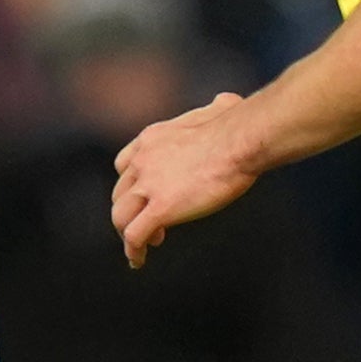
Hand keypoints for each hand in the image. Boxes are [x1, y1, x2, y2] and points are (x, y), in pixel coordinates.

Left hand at [107, 93, 264, 268]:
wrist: (239, 140)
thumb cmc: (238, 124)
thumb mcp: (220, 108)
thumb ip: (216, 107)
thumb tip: (227, 101)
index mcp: (151, 139)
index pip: (124, 165)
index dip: (132, 185)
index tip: (144, 197)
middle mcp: (142, 161)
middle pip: (120, 193)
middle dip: (130, 211)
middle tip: (149, 225)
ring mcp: (148, 185)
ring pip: (121, 217)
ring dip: (128, 233)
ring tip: (144, 246)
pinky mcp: (160, 208)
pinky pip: (135, 235)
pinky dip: (133, 250)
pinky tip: (138, 260)